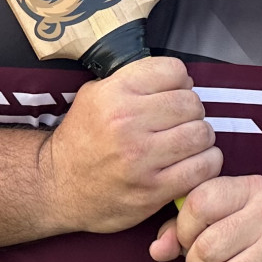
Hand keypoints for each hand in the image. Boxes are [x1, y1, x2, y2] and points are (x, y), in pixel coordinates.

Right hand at [42, 56, 220, 233]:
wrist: (56, 186)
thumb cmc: (82, 138)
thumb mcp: (95, 93)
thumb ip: (135, 79)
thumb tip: (184, 80)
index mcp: (115, 94)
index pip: (175, 71)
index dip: (178, 81)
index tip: (171, 94)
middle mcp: (128, 123)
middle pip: (192, 103)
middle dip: (191, 111)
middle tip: (179, 122)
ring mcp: (141, 159)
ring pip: (202, 134)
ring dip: (200, 138)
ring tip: (185, 143)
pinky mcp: (153, 190)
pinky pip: (203, 167)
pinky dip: (205, 163)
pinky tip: (191, 163)